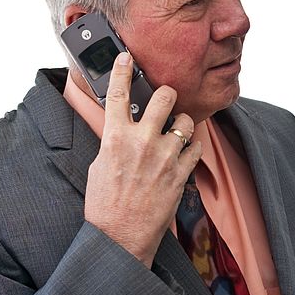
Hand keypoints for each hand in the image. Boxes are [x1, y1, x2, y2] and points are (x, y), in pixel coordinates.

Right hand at [84, 52, 201, 267]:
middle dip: (167, 95)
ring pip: (186, 121)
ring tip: (176, 132)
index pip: (119, 94)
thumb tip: (122, 130)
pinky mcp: (181, 173)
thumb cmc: (105, 205)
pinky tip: (184, 151)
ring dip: (182, 123)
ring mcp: (164, 157)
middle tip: (166, 101)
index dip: (123, 70)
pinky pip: (196, 147)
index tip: (126, 57)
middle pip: (164, 97)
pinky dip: (192, 146)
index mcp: (115, 138)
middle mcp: (142, 142)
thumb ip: (113, 143)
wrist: (120, 237)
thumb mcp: (98, 166)